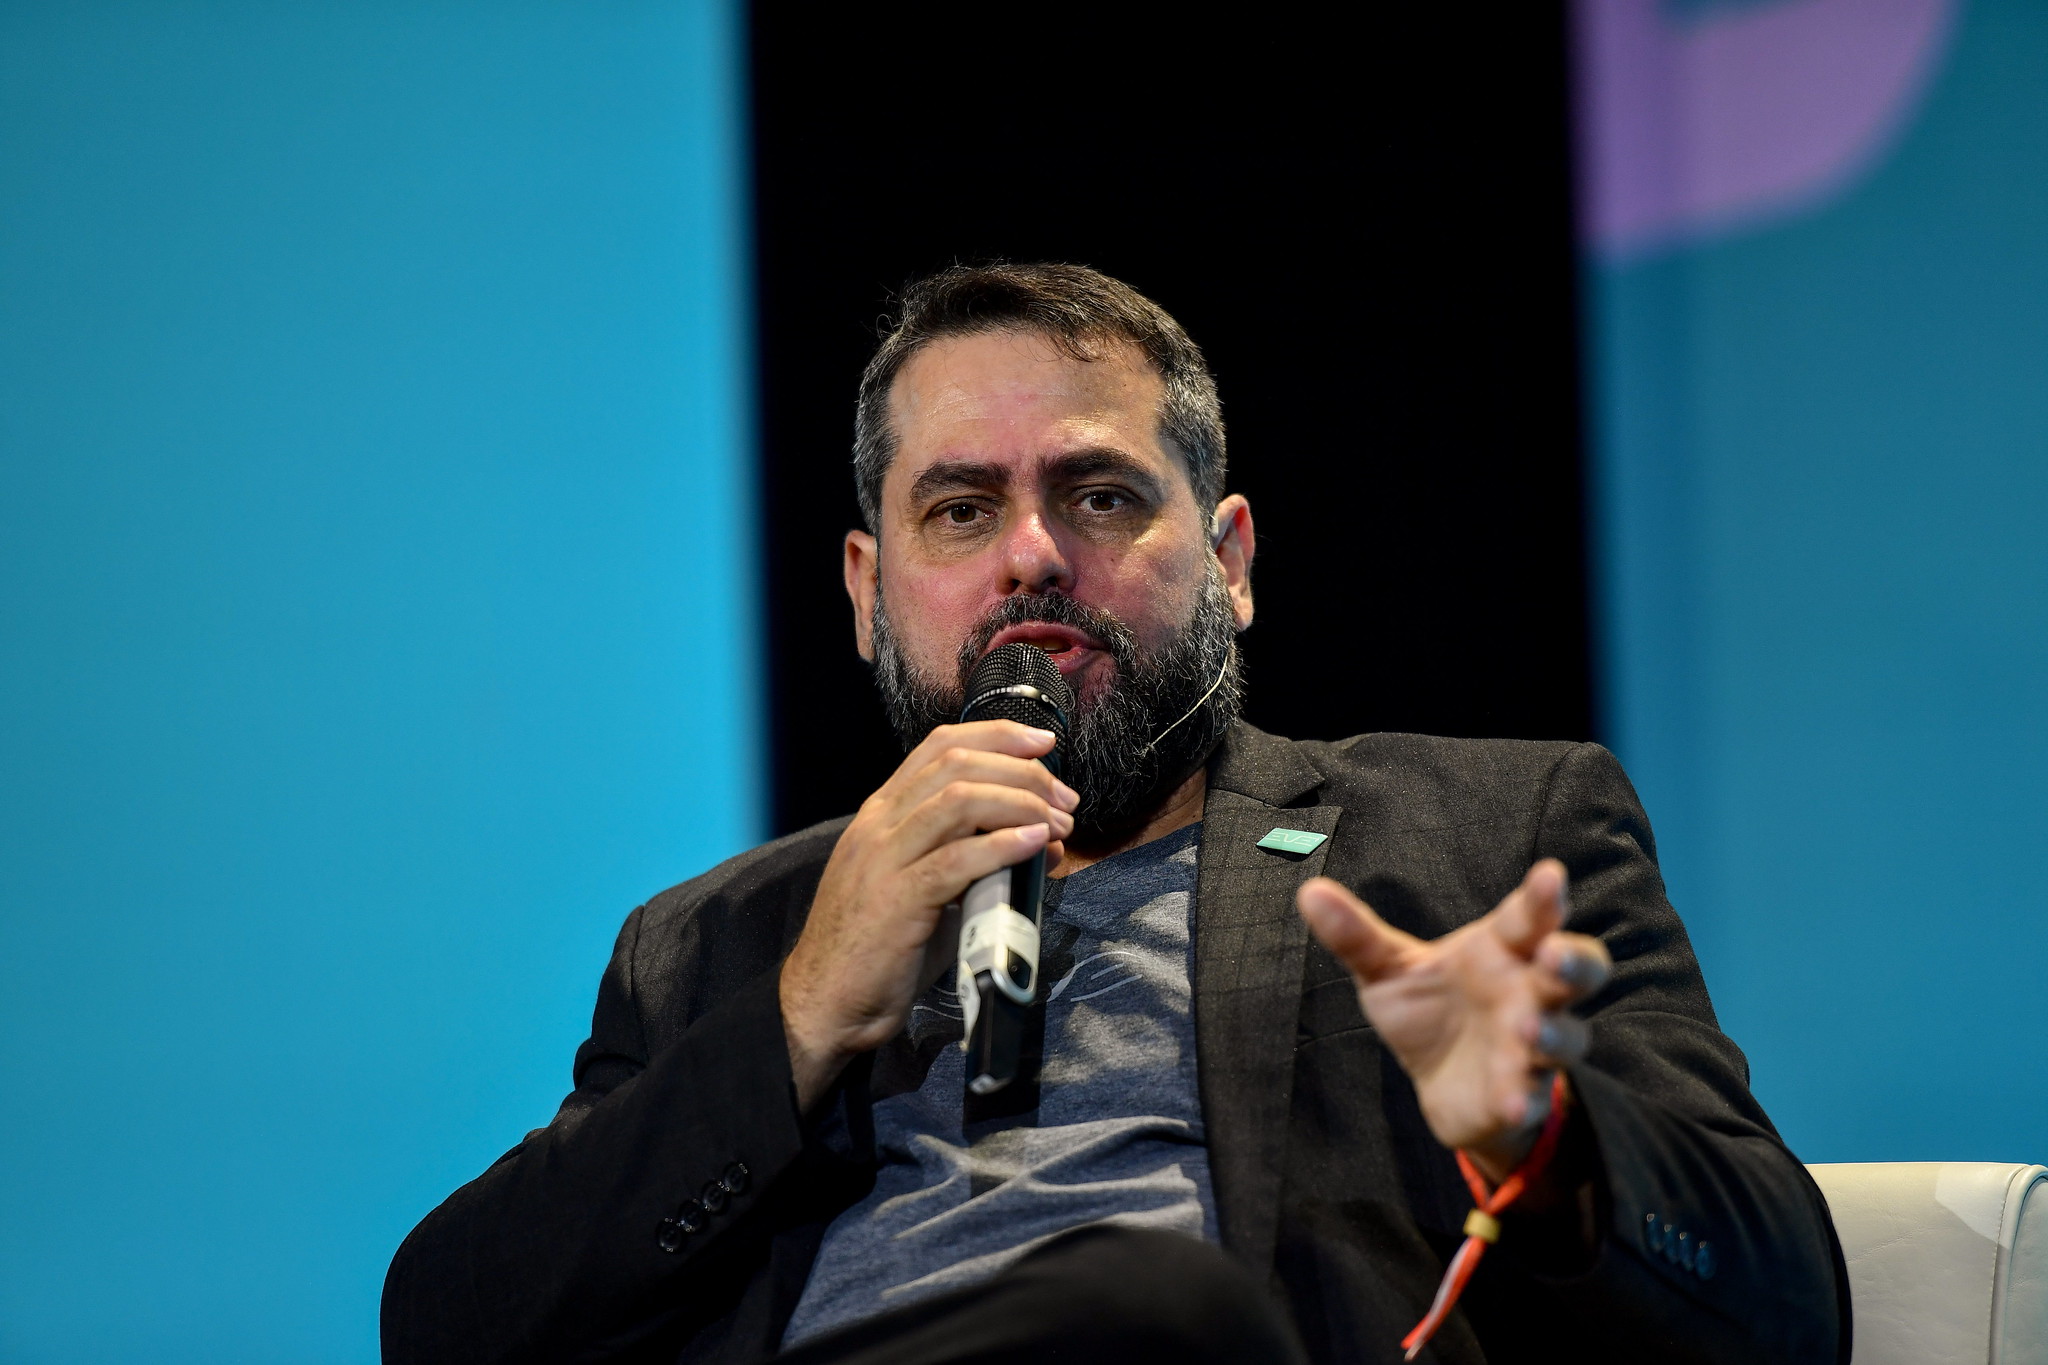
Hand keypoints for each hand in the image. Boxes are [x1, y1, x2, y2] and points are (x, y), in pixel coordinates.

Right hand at [780, 720, 1078, 1111]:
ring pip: (958, 800)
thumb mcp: (926, 889)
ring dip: (1020, 803)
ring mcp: (883, 860)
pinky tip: (1035, 844)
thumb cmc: (878, 950)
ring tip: (1057, 823)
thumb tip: (1040, 841)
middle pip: (956, 765)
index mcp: (881, 814)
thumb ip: (976, 862)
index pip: (939, 747)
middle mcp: (878, 825)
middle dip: (1022, 772)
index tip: (1043, 745)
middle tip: (1064, 799)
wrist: (824, 1003)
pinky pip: (955, 859)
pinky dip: (1003, 845)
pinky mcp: (895, 901)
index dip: (996, 736)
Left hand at [1296, 860, 1610, 1182]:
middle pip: (1577, 970)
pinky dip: (1524, 1098)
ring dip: (1550, 1033)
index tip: (1551, 875)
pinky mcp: (1523, 1095)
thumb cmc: (1429, 1009)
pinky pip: (1532, 1097)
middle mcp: (1529, 992)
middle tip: (1553, 953)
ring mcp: (1532, 1046)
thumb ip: (1356, 935)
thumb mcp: (1389, 970)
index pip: (1530, 917)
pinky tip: (1512, 1101)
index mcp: (1502, 949)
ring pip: (1566, 1036)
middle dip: (1574, 961)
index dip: (1544, 897)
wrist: (1441, 1085)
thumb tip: (1308, 890)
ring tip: (1525, 1028)